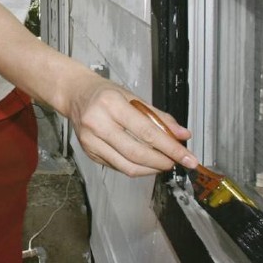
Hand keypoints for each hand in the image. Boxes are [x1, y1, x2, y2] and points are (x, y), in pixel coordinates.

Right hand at [65, 77, 197, 176]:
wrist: (74, 94)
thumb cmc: (104, 93)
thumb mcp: (133, 97)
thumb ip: (159, 117)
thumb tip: (182, 135)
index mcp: (111, 104)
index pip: (147, 132)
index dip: (171, 148)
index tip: (187, 158)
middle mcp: (97, 123)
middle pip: (136, 153)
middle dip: (162, 162)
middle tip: (176, 162)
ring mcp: (90, 140)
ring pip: (127, 166)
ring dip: (150, 169)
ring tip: (163, 163)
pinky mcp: (89, 152)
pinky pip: (117, 167)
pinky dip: (136, 168)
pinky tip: (145, 162)